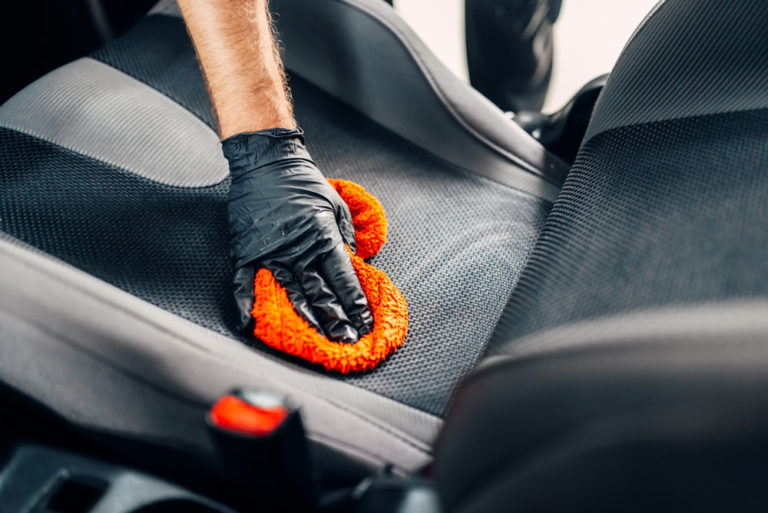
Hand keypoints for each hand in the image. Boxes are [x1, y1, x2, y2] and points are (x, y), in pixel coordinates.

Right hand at [223, 128, 372, 342]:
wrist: (267, 163)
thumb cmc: (304, 182)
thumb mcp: (336, 204)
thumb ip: (346, 235)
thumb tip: (353, 261)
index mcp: (323, 237)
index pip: (343, 278)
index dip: (355, 302)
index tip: (364, 321)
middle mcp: (299, 250)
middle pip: (321, 293)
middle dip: (337, 320)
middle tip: (347, 341)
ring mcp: (271, 254)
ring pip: (292, 295)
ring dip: (307, 321)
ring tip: (318, 342)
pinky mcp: (247, 253)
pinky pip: (245, 284)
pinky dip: (246, 305)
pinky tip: (251, 324)